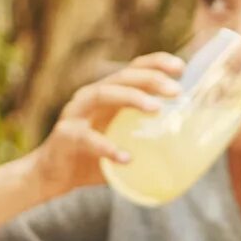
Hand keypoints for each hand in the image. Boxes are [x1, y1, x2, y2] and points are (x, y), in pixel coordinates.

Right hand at [30, 52, 183, 197]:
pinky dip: (107, 147)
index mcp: (107, 95)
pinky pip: (87, 138)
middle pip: (121, 77)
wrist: (51, 177)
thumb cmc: (92, 158)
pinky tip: (126, 158)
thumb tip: (189, 144)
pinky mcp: (65, 136)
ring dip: (132, 98)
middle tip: (176, 91)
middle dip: (150, 79)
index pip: (133, 69)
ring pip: (102, 95)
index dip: (156, 63)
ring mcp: (75, 114)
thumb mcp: (122, 142)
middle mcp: (91, 97)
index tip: (181, 67)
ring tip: (157, 110)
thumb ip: (146, 138)